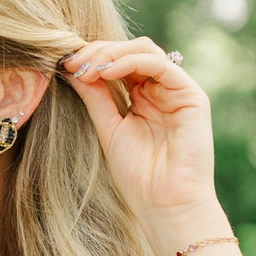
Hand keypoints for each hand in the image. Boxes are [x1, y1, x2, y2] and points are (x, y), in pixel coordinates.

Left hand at [59, 35, 217, 228]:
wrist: (166, 205)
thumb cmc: (138, 176)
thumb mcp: (108, 129)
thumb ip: (95, 97)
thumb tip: (71, 68)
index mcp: (142, 97)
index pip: (117, 62)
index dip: (90, 58)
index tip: (64, 66)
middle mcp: (161, 90)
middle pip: (129, 50)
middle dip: (97, 52)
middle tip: (72, 63)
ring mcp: (177, 90)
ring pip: (144, 50)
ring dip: (111, 53)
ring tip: (86, 68)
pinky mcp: (191, 95)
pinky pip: (160, 64)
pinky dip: (130, 62)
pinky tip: (107, 72)